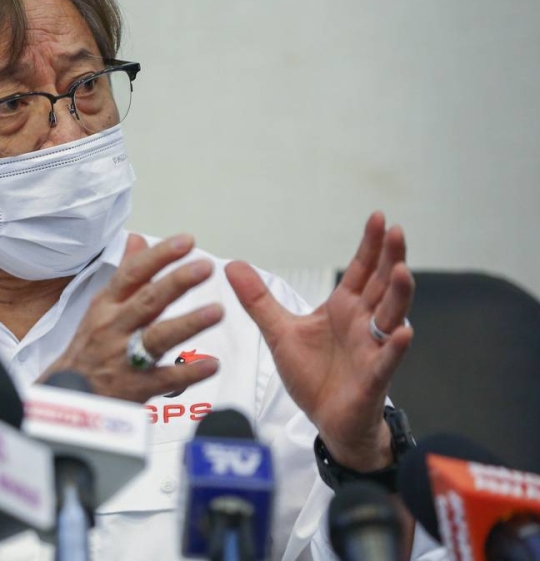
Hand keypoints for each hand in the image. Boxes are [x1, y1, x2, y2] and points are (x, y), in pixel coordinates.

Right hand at [40, 233, 223, 402]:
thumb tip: (137, 240)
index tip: (186, 241)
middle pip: (148, 301)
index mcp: (108, 304)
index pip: (133, 273)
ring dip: (188, 323)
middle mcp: (115, 326)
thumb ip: (125, 273)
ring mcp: (124, 357)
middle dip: (177, 282)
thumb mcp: (101, 305)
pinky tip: (211, 364)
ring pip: (157, 337)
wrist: (68, 394)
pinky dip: (188, 373)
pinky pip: (165, 379)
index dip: (159, 256)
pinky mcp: (136, 387)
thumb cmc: (90, 346)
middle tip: (205, 268)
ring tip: (217, 312)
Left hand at [225, 212, 413, 470]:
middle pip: (381, 285)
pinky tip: (403, 331)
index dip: (370, 245)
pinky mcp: (373, 377)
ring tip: (401, 270)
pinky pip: (387, 360)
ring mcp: (372, 349)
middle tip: (397, 230)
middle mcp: (364, 323)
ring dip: (398, 294)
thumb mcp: (279, 331)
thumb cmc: (312, 375)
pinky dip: (395, 346)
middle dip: (390, 258)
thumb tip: (233, 265)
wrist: (327, 421)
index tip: (379, 217)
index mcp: (344, 308)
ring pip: (390, 316)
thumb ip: (259, 300)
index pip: (361, 270)